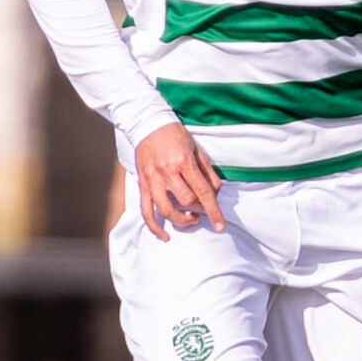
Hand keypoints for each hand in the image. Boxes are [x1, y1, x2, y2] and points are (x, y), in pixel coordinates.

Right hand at [134, 122, 224, 238]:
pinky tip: (164, 235)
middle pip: (186, 202)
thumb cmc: (176, 136)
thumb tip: (215, 194)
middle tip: (203, 209)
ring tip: (191, 219)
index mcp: (183, 162)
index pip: (203, 192)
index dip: (213, 211)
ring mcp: (152, 180)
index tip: (220, 224)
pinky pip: (145, 210)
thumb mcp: (198, 150)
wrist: (148, 125)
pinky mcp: (142, 184)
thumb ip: (208, 173)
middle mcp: (166, 173)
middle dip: (199, 210)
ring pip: (166, 210)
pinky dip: (154, 226)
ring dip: (181, 220)